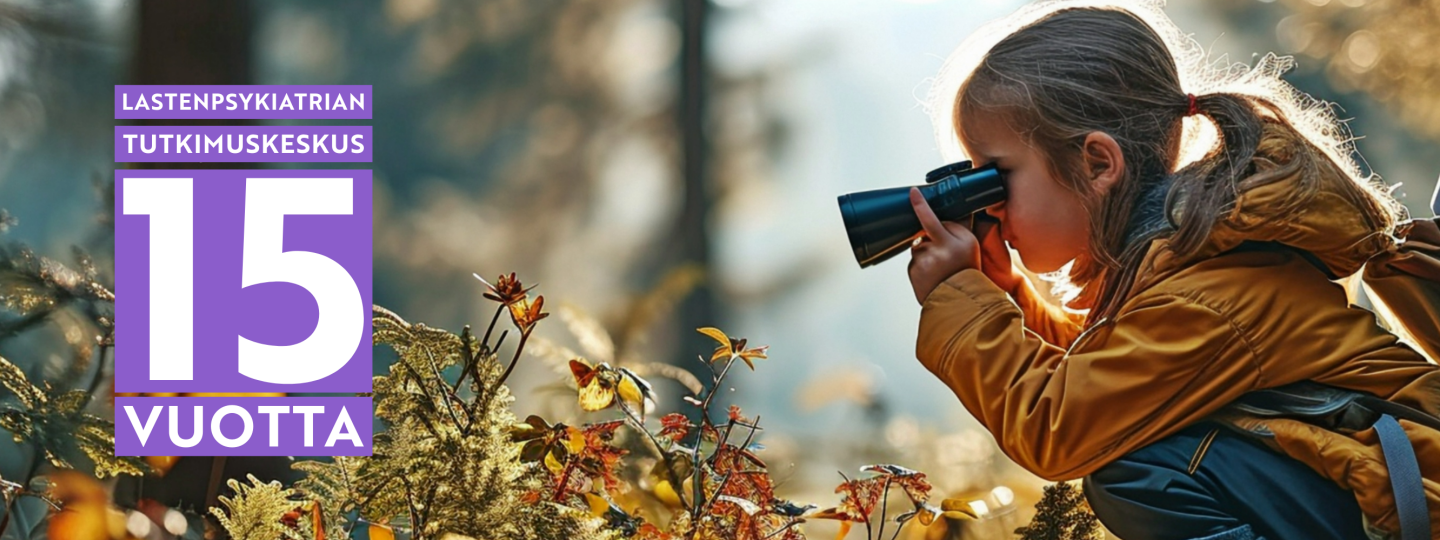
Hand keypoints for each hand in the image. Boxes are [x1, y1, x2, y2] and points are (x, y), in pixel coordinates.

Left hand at [907, 188, 1020, 304]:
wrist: (959, 301)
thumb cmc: (967, 271)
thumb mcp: (970, 245)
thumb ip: (956, 227)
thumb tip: (941, 215)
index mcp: (952, 243)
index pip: (931, 219)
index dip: (920, 205)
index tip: (912, 192)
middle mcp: (935, 252)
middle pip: (926, 232)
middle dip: (933, 238)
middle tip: (948, 256)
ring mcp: (921, 262)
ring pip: (919, 246)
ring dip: (927, 252)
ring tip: (940, 267)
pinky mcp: (912, 271)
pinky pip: (914, 259)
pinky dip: (921, 263)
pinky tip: (932, 273)